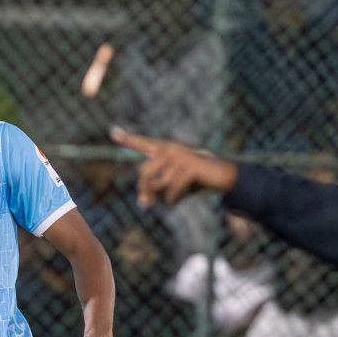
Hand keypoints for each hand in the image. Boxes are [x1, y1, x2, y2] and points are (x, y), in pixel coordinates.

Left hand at [111, 128, 238, 207]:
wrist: (225, 176)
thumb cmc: (196, 180)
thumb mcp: (173, 184)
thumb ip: (157, 189)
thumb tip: (144, 203)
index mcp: (166, 150)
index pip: (143, 143)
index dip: (128, 139)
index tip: (113, 131)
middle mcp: (171, 149)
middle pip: (143, 172)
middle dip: (143, 191)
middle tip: (145, 205)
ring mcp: (181, 156)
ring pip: (158, 183)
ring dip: (162, 197)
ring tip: (171, 200)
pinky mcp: (190, 166)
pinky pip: (172, 189)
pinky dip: (173, 199)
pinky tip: (177, 201)